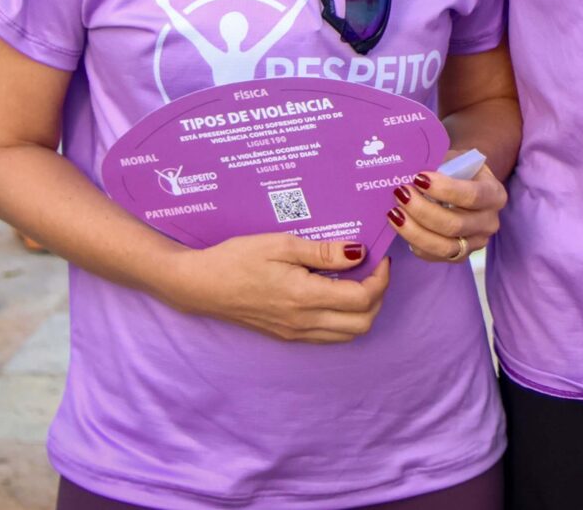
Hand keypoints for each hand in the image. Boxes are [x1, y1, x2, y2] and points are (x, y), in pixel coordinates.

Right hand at [164, 234, 392, 343]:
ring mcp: (295, 333)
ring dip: (363, 310)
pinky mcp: (287, 336)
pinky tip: (335, 295)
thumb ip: (323, 252)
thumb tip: (359, 253)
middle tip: (373, 269)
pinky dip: (344, 320)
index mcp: (304, 297)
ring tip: (356, 281)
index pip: (362, 298)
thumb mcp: (281, 245)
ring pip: (349, 334)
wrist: (201, 285)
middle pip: (363, 322)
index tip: (379, 257)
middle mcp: (303, 322)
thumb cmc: (237, 259)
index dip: (380, 278)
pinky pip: (330, 336)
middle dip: (378, 296)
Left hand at [388, 166, 507, 263]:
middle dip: (423, 210)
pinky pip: (433, 256)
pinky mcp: (458, 256)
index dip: (445, 189)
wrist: (465, 185)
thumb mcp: (454, 159)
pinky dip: (413, 242)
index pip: (473, 196)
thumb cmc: (458, 170)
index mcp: (495, 194)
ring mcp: (475, 243)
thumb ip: (438, 165)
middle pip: (455, 224)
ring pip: (444, 246)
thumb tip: (409, 171)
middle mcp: (489, 222)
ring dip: (414, 230)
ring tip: (395, 213)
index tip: (419, 178)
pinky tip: (400, 226)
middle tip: (400, 194)